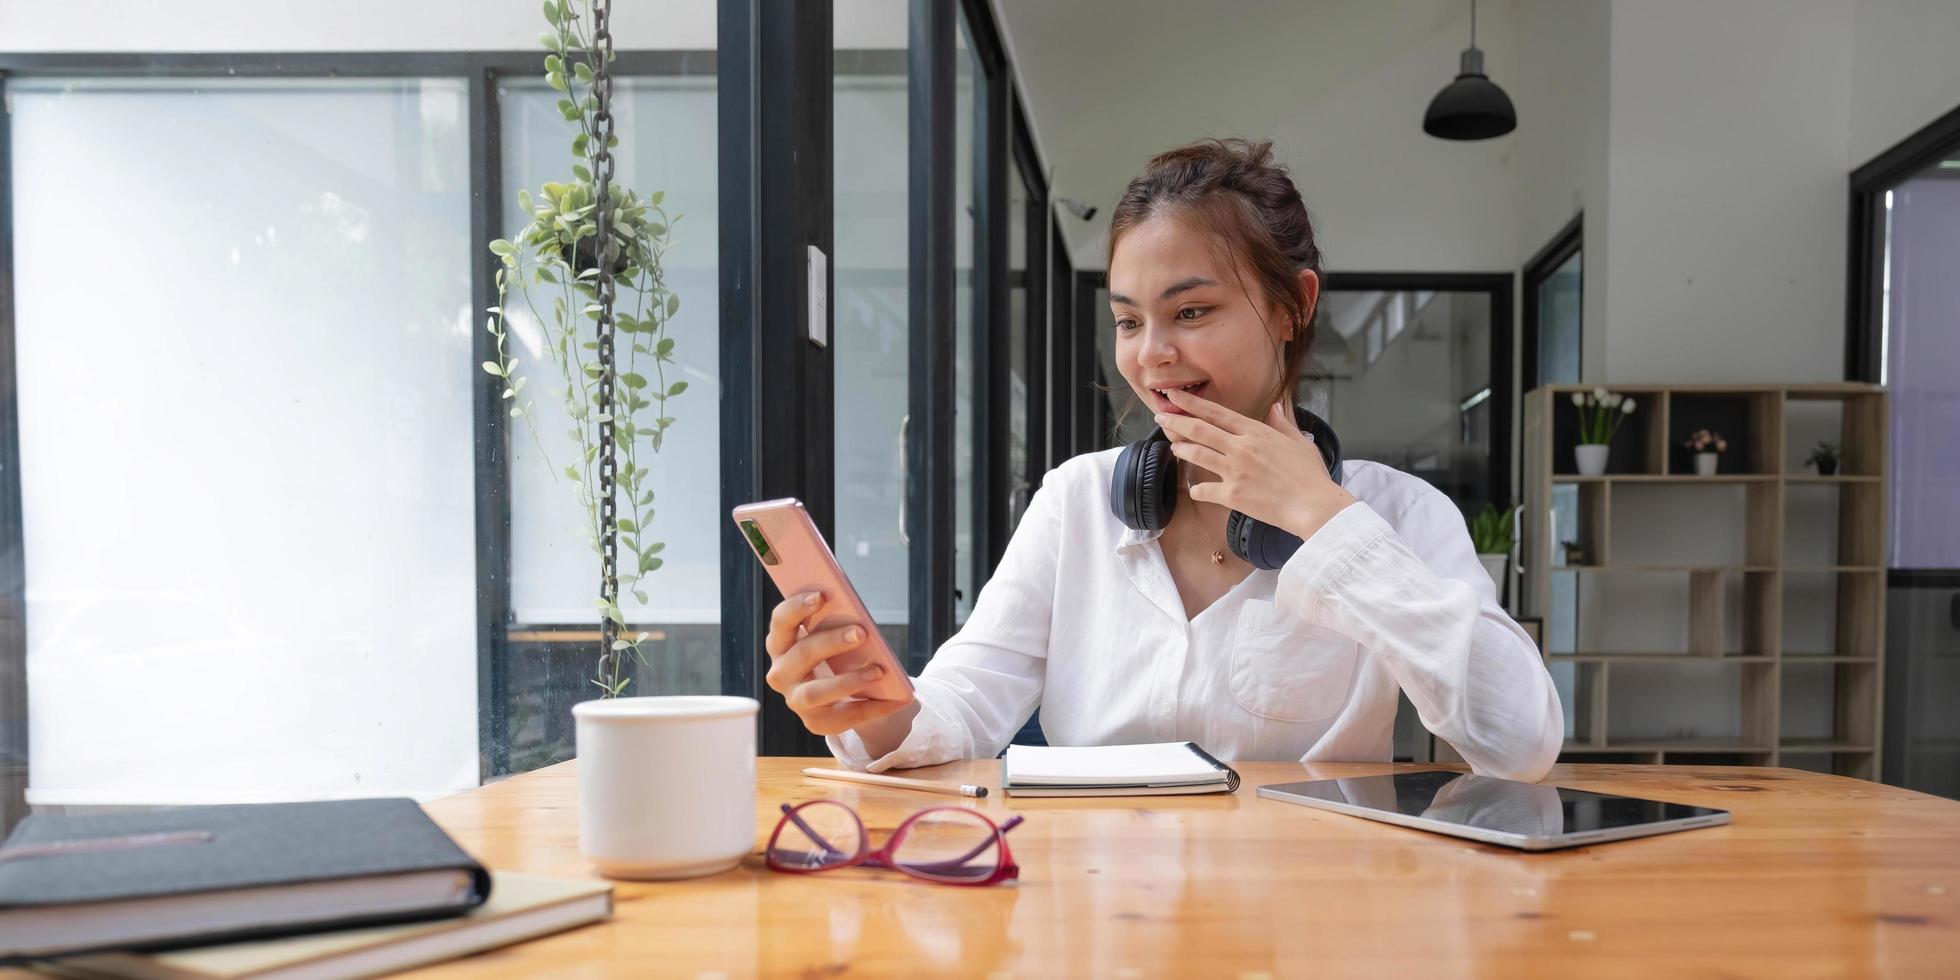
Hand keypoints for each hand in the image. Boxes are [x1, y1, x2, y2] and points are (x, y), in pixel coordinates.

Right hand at [764, 591, 915, 737]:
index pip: (781, 623)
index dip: (796, 608)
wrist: (837, 694)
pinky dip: (872, 707)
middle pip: (801, 654)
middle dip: (831, 642)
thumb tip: (860, 620)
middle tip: (861, 632)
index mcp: (781, 644)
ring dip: (847, 680)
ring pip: (815, 693)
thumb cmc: (833, 653)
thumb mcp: (831, 635)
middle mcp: (781, 673)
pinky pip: (844, 717)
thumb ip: (836, 623)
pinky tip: (895, 698)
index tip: (821, 596)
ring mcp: (796, 701)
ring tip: (878, 671)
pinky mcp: (815, 722)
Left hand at [1156, 389, 1355, 541]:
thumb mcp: (1299, 441)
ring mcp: (1234, 471)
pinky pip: (1203, 490)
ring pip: (1197, 454)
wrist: (1314, 505)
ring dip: (1181, 449)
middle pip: (1199, 430)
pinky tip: (1196, 489)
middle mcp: (1241, 448)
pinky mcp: (1232, 495)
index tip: (1175, 396)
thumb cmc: (1310, 475)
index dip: (1191, 403)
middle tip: (1160, 416)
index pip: (1216, 413)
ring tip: (1173, 446)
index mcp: (1255, 432)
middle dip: (1175, 421)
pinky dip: (1196, 489)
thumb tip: (1276, 406)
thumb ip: (1282, 423)